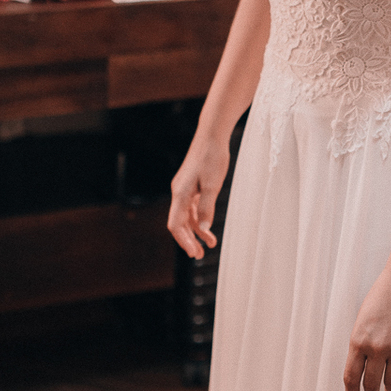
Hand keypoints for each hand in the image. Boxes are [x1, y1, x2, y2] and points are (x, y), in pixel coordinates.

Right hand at [167, 138, 229, 259]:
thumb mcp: (213, 185)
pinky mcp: (191, 184)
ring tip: (209, 243)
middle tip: (198, 255)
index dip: (184, 241)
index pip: (176, 224)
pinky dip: (198, 218)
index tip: (193, 253)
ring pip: (186, 215)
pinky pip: (191, 206)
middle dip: (189, 240)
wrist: (212, 135)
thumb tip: (202, 230)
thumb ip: (207, 209)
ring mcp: (184, 188)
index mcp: (181, 194)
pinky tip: (207, 226)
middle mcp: (179, 192)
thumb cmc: (213, 158)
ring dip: (196, 231)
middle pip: (179, 223)